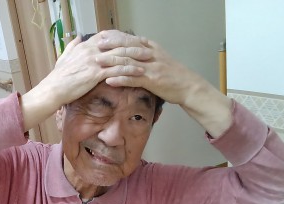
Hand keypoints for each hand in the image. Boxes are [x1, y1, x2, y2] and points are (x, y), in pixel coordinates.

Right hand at [21, 31, 146, 128]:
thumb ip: (72, 46)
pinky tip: (139, 73)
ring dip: (136, 57)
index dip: (122, 37)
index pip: (108, 36)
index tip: (133, 39)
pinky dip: (130, 70)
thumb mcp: (64, 58)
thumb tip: (77, 37)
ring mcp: (94, 61)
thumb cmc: (58, 78)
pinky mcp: (95, 74)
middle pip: (118, 44)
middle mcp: (91, 51)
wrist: (53, 90)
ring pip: (120, 55)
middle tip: (147, 47)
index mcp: (85, 46)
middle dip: (134, 45)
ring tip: (148, 59)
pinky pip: (117, 70)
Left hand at [95, 35, 217, 107]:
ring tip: (97, 63)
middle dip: (110, 47)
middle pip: (127, 48)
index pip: (131, 39)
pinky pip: (133, 79)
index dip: (116, 37)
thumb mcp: (160, 59)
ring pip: (128, 62)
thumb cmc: (173, 75)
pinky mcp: (152, 80)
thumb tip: (131, 50)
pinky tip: (109, 80)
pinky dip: (120, 79)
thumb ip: (146, 54)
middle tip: (96, 46)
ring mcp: (151, 67)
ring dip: (111, 62)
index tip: (102, 36)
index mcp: (152, 48)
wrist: (188, 86)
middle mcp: (151, 55)